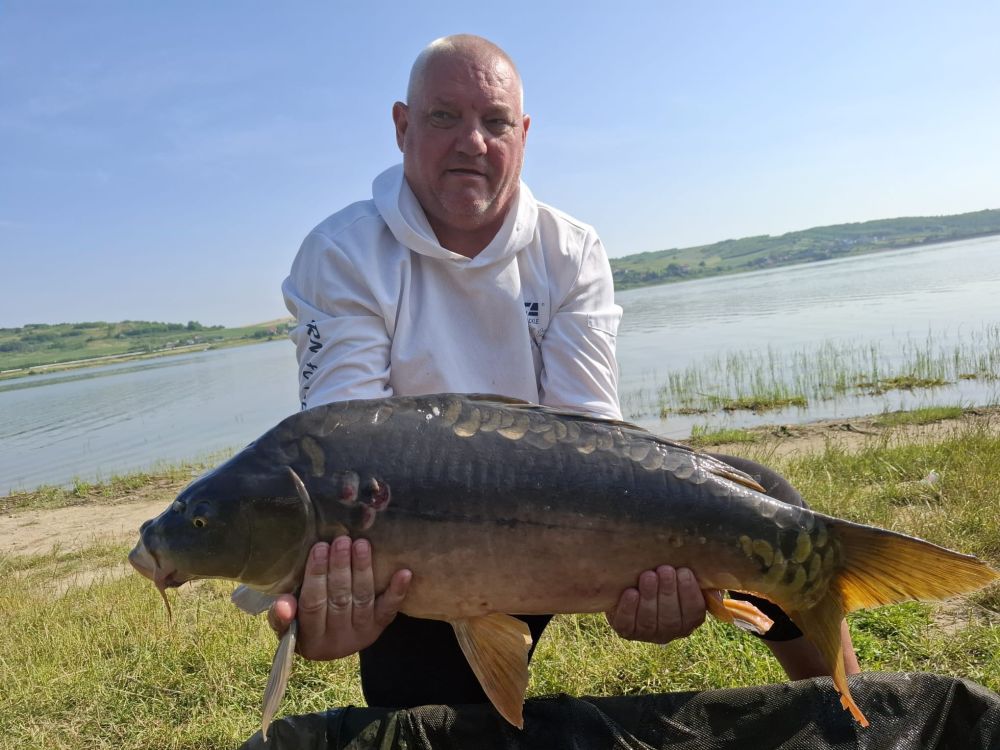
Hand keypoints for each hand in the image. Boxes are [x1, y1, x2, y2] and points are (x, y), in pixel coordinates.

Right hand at [267, 536, 411, 660]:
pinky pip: (389, 610)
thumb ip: (281, 615)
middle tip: (342, 540)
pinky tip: (404, 572)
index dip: (316, 575)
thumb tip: (283, 604)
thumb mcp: (287, 625)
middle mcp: (338, 639)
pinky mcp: (379, 627)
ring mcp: (361, 633)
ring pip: (363, 599)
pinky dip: (397, 591)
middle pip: (340, 599)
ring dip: (363, 570)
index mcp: (311, 638)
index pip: (313, 604)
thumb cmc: (303, 624)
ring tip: (361, 544)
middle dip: (340, 567)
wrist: (329, 644)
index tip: (319, 548)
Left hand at [606, 565, 705, 643]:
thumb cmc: (666, 580)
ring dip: (650, 597)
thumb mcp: (688, 580)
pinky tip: (631, 592)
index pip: (694, 612)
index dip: (690, 593)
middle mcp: (669, 632)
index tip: (684, 571)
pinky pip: (627, 624)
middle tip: (665, 570)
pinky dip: (629, 608)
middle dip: (668, 592)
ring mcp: (647, 633)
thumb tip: (713, 587)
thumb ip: (704, 584)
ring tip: (648, 576)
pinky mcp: (626, 630)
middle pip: (671, 618)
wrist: (633, 582)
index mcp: (689, 620)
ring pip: (650, 621)